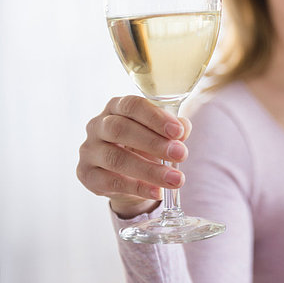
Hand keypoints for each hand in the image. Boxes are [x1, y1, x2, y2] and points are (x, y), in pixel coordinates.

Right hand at [76, 96, 191, 218]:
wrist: (126, 175)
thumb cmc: (144, 144)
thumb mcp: (160, 133)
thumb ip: (174, 128)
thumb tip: (184, 129)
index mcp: (116, 107)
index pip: (132, 106)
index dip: (155, 117)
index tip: (178, 132)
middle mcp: (98, 125)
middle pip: (120, 129)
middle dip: (154, 143)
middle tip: (181, 154)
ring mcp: (89, 150)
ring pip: (116, 159)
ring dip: (150, 170)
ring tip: (176, 179)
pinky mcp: (86, 174)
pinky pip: (111, 182)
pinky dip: (137, 188)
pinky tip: (157, 192)